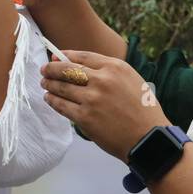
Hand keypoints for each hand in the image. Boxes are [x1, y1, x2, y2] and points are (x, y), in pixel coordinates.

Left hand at [40, 50, 169, 160]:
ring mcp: (92, 99)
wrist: (148, 138)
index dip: (65, 56)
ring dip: (50, 85)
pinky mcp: (85, 117)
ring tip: (45, 84)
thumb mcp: (133, 80)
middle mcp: (102, 80)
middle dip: (52, 69)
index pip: (83, 56)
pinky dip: (53, 101)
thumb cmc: (143, 110)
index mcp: (115, 67)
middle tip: (44, 70)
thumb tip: (83, 67)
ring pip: (62, 87)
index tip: (55, 57)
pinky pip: (62, 106)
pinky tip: (49, 99)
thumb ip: (110, 72)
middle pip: (67, 69)